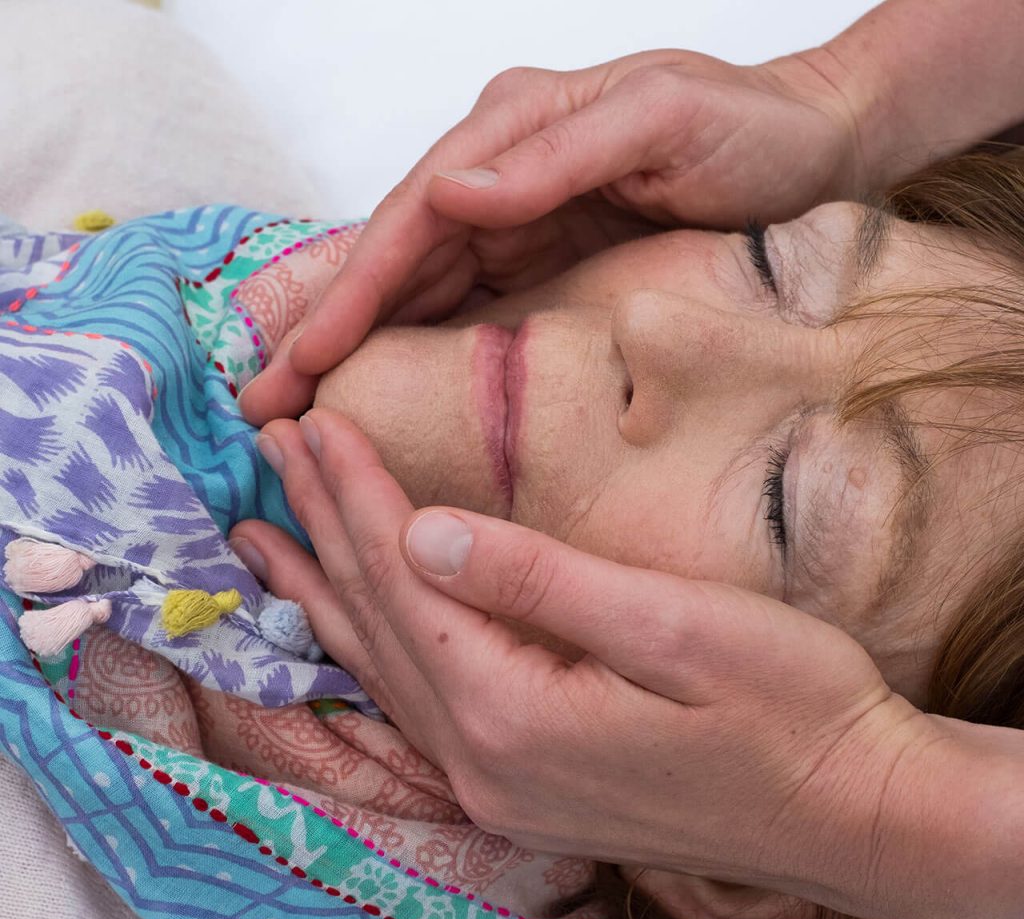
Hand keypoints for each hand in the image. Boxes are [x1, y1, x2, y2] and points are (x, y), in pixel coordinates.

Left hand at [230, 408, 936, 918]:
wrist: (853, 813)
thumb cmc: (788, 707)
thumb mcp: (675, 628)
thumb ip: (537, 582)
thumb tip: (422, 531)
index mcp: (513, 713)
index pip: (405, 579)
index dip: (357, 492)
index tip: (316, 420)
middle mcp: (483, 761)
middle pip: (378, 620)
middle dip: (323, 527)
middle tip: (271, 451)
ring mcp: (497, 784)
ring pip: (382, 669)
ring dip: (326, 592)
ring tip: (264, 541)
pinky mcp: (522, 786)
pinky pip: (414, 705)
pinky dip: (369, 648)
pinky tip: (347, 626)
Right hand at [239, 46, 866, 424]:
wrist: (816, 145)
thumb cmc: (749, 127)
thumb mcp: (660, 121)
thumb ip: (555, 156)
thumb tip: (450, 193)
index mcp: (513, 131)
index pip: (411, 219)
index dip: (352, 294)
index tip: (300, 361)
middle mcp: (502, 173)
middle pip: (396, 258)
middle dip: (327, 330)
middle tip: (262, 402)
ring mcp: (521, 214)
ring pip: (419, 286)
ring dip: (357, 344)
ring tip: (301, 405)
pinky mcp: (545, 254)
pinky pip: (465, 304)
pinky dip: (415, 343)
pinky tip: (383, 383)